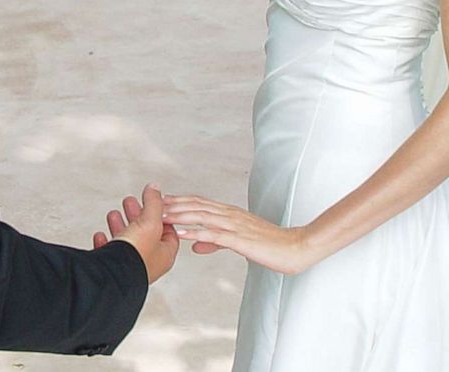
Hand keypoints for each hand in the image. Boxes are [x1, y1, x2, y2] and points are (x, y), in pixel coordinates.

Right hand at [91, 184, 178, 283]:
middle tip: (130, 203)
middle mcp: (148, 263)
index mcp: (164, 254)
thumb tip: (155, 189)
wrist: (111, 276)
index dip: (160, 215)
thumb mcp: (150, 222)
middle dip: (136, 216)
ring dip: (119, 226)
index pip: (168, 231)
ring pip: (126, 243)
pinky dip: (104, 242)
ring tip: (113, 214)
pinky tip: (100, 235)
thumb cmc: (135, 256)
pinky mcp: (111, 270)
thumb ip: (153, 203)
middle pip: (144, 234)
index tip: (152, 203)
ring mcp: (130, 267)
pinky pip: (108, 254)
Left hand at [161, 194, 316, 274]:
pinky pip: (213, 234)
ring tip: (161, 215)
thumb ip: (217, 242)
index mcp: (231, 214)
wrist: (296, 247)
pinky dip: (195, 232)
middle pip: (197, 205)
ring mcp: (235, 226)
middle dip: (174, 204)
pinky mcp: (240, 239)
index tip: (161, 200)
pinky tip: (181, 234)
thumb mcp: (239, 243)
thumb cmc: (271, 245)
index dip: (180, 201)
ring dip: (180, 215)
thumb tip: (196, 245)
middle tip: (153, 203)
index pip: (201, 203)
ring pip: (202, 216)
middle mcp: (231, 215)